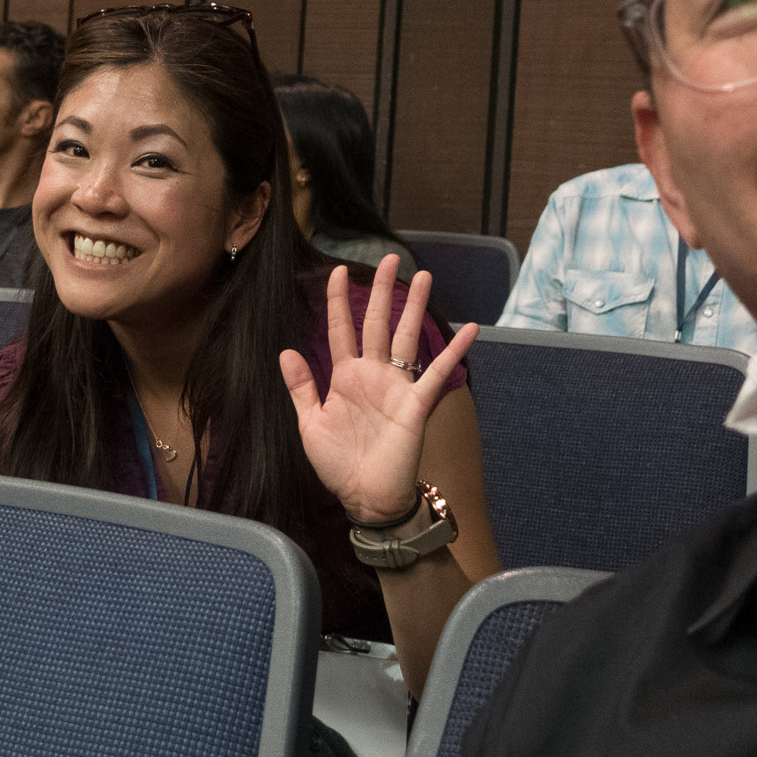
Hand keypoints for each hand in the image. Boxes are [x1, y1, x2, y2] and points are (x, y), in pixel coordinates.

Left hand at [279, 256, 477, 524]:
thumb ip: (301, 388)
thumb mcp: (310, 424)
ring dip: (416, 307)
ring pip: (407, 338)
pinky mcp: (416, 404)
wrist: (365, 498)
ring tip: (424, 276)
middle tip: (387, 258)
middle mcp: (373, 374)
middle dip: (381, 290)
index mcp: (345, 377)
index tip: (337, 272)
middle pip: (377, 323)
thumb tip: (287, 350)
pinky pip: (437, 373)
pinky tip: (470, 328)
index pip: (341, 330)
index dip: (339, 301)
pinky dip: (454, 351)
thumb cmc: (338, 464)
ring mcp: (397, 386)